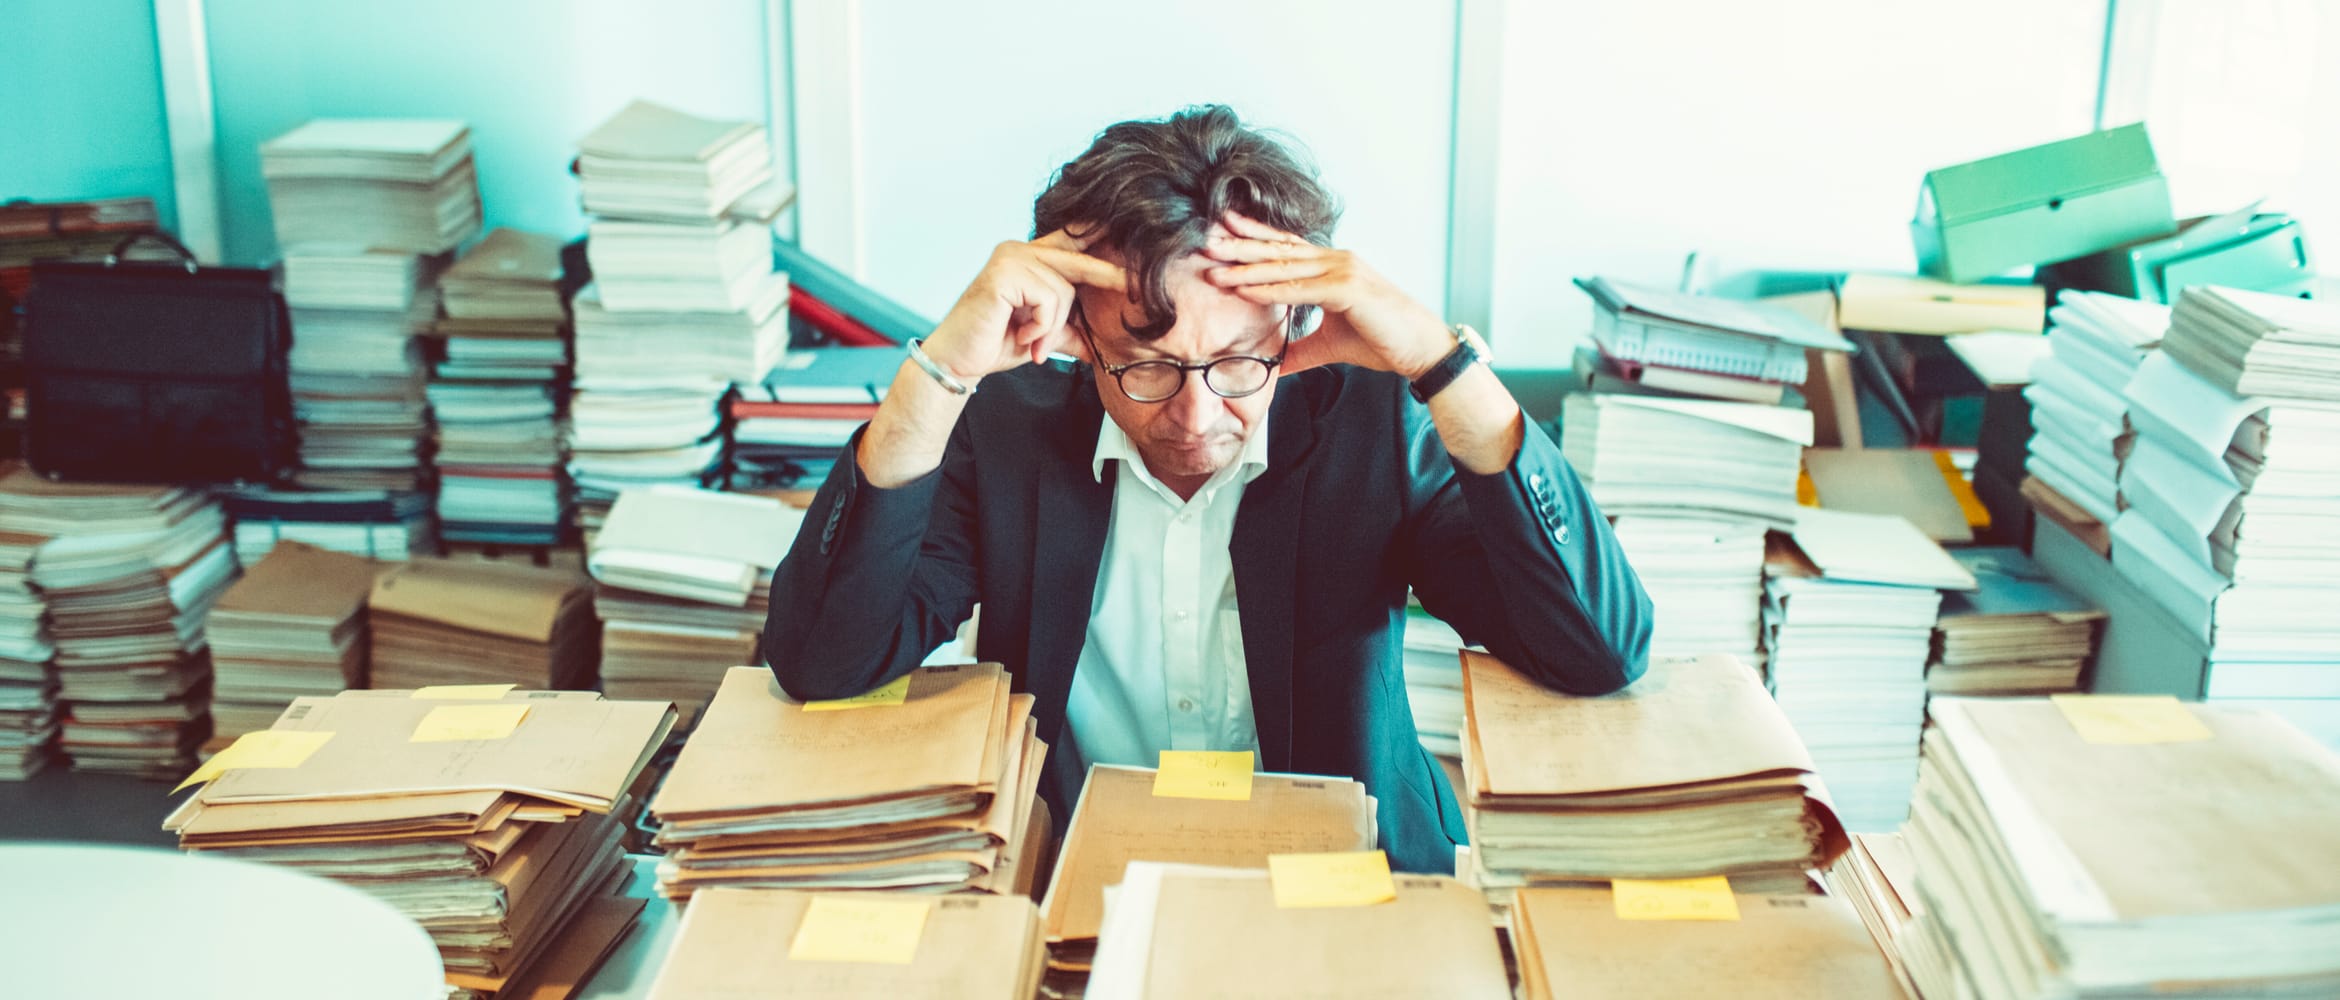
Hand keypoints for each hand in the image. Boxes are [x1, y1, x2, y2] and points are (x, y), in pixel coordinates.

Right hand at [921, 227, 1125, 382]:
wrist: (959, 361)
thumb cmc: (996, 344)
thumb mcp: (1046, 334)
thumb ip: (1073, 328)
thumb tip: (1111, 340)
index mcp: (1029, 257)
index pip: (1072, 242)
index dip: (1100, 235)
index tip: (1135, 228)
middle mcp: (1019, 250)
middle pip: (1078, 261)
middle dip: (1109, 276)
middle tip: (1135, 286)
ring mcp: (1010, 257)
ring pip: (1064, 291)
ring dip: (1052, 327)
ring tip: (1031, 342)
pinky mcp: (1004, 273)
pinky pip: (1047, 299)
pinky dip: (1040, 327)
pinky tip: (1021, 336)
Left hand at [1200, 212, 1452, 378]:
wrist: (1421, 350)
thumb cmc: (1383, 341)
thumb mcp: (1330, 346)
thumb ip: (1299, 350)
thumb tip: (1273, 367)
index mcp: (1333, 266)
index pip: (1286, 247)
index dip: (1253, 237)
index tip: (1223, 230)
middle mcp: (1337, 260)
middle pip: (1279, 250)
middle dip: (1240, 245)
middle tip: (1205, 240)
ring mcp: (1343, 270)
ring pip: (1285, 266)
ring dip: (1246, 267)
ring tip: (1214, 267)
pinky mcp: (1348, 289)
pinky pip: (1300, 289)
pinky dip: (1270, 289)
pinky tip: (1245, 289)